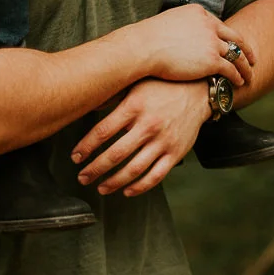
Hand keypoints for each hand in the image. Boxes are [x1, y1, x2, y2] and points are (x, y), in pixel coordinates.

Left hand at [70, 78, 209, 197]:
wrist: (198, 90)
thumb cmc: (162, 85)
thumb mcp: (136, 83)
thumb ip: (113, 96)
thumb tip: (87, 104)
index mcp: (134, 106)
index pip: (102, 131)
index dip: (86, 147)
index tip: (75, 157)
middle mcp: (148, 125)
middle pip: (115, 154)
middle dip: (95, 169)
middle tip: (82, 177)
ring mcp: (163, 141)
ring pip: (133, 169)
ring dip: (114, 182)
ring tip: (101, 187)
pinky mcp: (176, 153)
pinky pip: (155, 176)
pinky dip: (139, 187)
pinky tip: (127, 190)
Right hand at [140, 5, 255, 84]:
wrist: (144, 47)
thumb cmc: (148, 39)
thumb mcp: (169, 23)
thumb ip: (182, 27)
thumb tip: (180, 36)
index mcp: (199, 13)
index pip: (219, 26)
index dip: (229, 37)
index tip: (234, 45)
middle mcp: (209, 25)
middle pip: (234, 37)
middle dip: (245, 49)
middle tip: (253, 58)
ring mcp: (212, 42)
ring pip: (236, 55)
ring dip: (245, 66)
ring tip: (249, 75)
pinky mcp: (212, 60)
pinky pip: (231, 69)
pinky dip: (237, 76)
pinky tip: (239, 83)